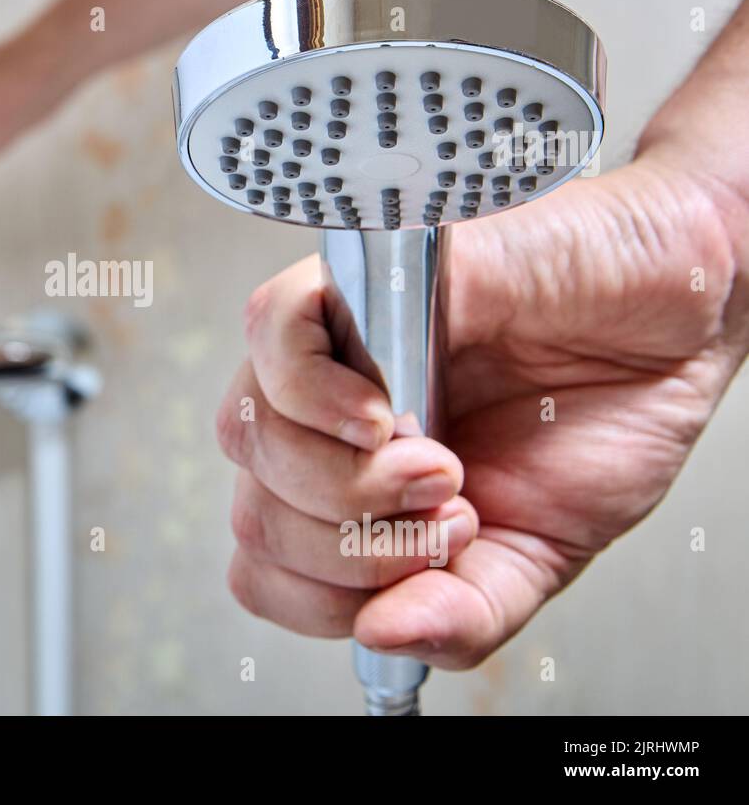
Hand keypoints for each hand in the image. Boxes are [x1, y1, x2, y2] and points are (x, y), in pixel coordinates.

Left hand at [217, 154, 744, 668]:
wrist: (665, 329)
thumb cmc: (595, 421)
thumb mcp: (536, 554)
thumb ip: (460, 612)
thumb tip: (382, 636)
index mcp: (347, 491)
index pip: (266, 570)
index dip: (329, 597)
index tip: (423, 570)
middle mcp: (321, 428)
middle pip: (254, 517)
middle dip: (355, 551)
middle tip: (450, 514)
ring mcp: (329, 354)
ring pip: (252, 436)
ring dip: (350, 483)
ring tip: (440, 466)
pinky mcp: (355, 280)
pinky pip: (273, 334)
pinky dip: (315, 392)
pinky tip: (383, 414)